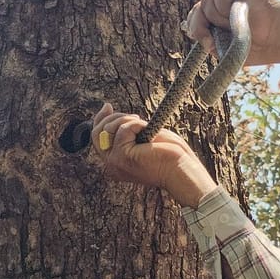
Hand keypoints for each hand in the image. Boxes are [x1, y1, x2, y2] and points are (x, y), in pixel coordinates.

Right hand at [91, 104, 216, 207]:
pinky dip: (138, 124)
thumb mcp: (145, 140)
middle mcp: (111, 165)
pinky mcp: (123, 156)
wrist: (182, 172)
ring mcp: (115, 162)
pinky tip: (149, 132)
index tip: (108, 107)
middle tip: (135, 117)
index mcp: (116, 164)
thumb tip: (115, 113)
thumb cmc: (170, 157)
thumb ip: (128, 132)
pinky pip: (124, 128)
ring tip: (147, 128)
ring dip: (128, 120)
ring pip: (109, 129)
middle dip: (113, 118)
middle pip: (96, 134)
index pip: (97, 140)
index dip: (100, 120)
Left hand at [184, 0, 279, 66]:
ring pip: (206, 1)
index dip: (195, 27)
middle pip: (197, 8)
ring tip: (236, 25)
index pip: (196, 17)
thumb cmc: (257, 47)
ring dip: (218, 18)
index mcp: (219, 19)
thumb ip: (209, 42)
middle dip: (200, 25)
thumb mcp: (227, 51)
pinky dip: (224, 6)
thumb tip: (194, 34)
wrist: (276, 38)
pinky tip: (238, 12)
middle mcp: (223, 4)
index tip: (205, 41)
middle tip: (211, 39)